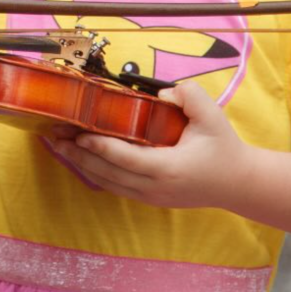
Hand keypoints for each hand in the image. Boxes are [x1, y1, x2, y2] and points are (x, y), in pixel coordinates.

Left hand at [51, 82, 248, 208]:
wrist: (238, 183)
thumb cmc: (223, 147)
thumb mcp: (212, 115)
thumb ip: (188, 96)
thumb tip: (162, 93)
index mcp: (168, 169)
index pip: (126, 159)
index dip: (100, 147)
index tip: (78, 134)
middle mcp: (154, 188)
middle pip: (107, 173)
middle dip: (77, 154)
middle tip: (53, 134)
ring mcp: (151, 197)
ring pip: (107, 182)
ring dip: (80, 163)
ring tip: (58, 144)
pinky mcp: (149, 198)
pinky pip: (115, 185)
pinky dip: (94, 171)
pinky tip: (79, 158)